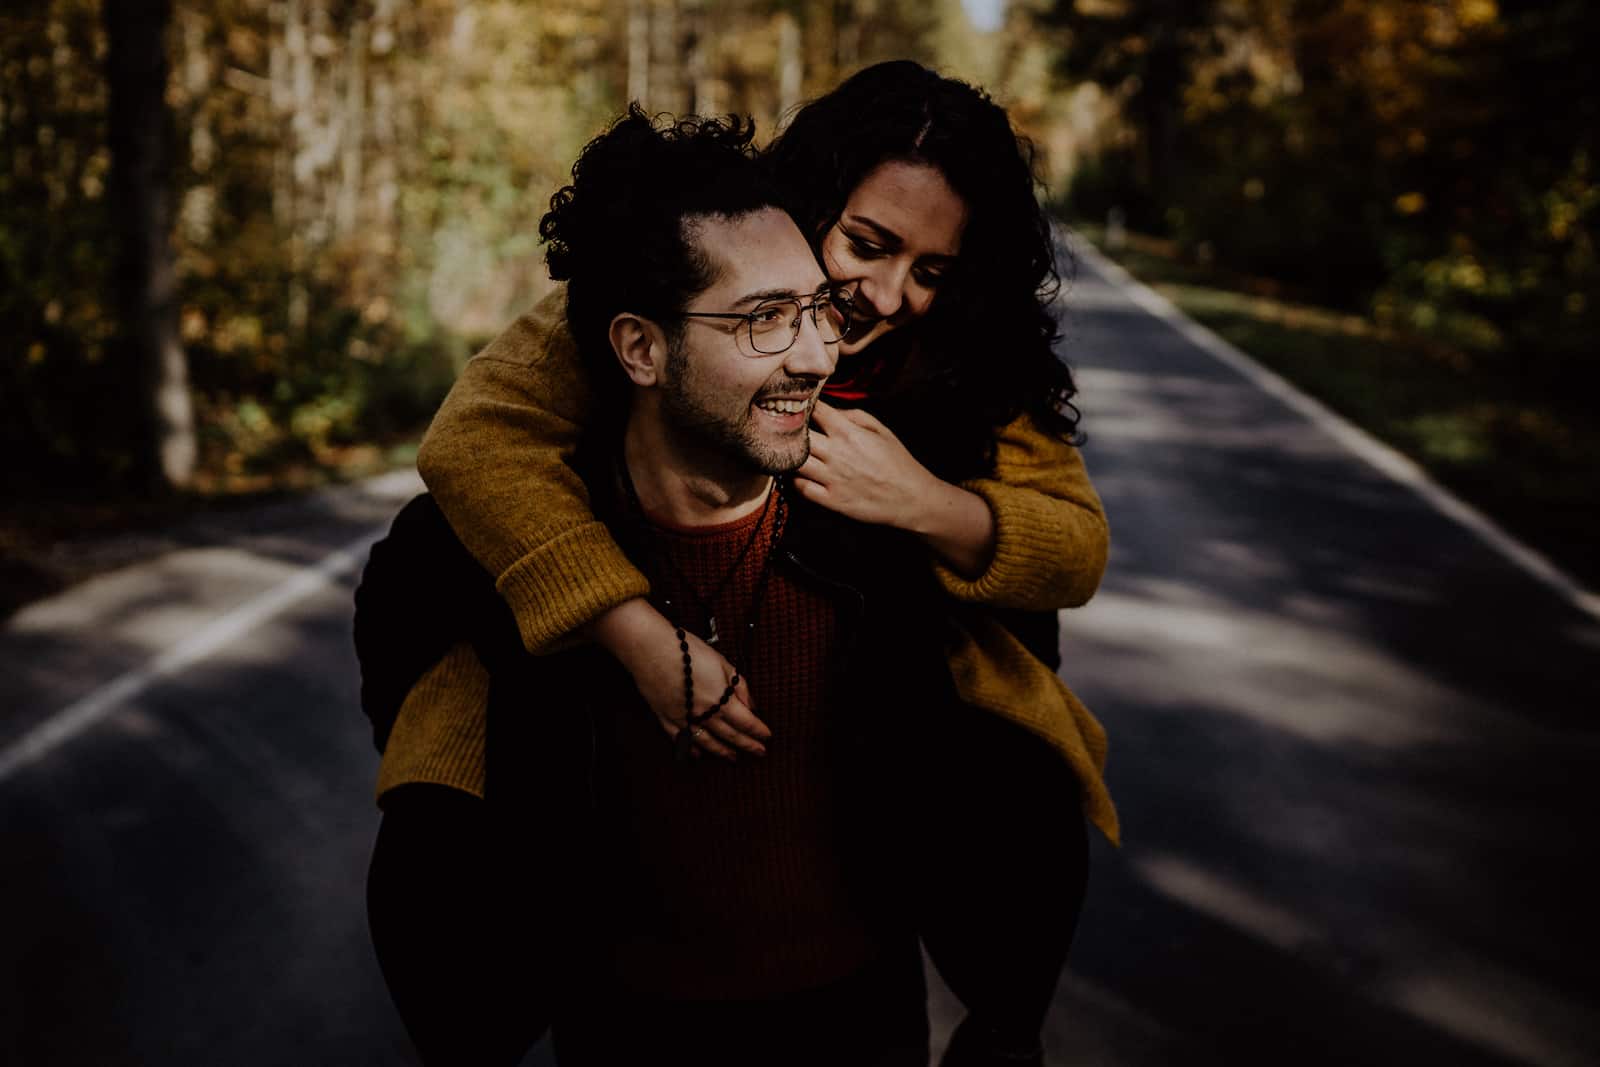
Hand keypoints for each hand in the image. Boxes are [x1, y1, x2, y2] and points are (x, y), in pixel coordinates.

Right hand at [584, 599, 770, 760]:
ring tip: (733, 758)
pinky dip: (690, 749)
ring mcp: (683, 718)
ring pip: (707, 742)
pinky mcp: (665, 717)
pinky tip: (697, 755)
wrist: (650, 648)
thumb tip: (751, 704)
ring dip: (722, 752)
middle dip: (747, 745)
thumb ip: (738, 685)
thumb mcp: (721, 662)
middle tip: (759, 753)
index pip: (745, 722)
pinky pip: (680, 739)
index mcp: (720, 700)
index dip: (758, 731)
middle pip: (730, 735)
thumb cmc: (686, 650)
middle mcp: (703, 714)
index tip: (767, 738)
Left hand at [793, 401, 938, 529]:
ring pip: (794, 462)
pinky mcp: (831, 500)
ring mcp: (832, 478)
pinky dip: (796, 480)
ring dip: (789, 457)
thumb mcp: (881, 430)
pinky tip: (801, 475)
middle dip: (789, 431)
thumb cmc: (897, 462)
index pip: (815, 410)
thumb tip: (830, 411)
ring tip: (791, 455)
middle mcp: (837, 454)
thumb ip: (854, 415)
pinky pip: (801, 488)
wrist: (911, 498)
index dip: (804, 405)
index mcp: (849, 433)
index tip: (800, 406)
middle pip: (797, 436)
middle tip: (787, 432)